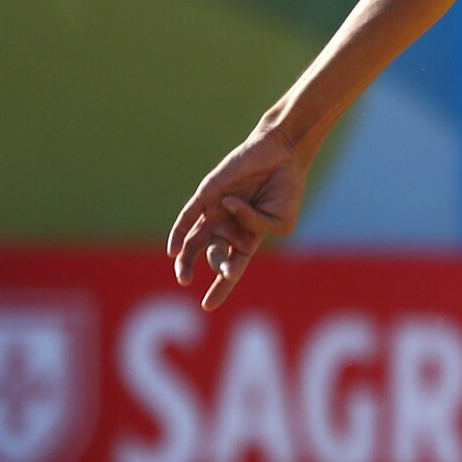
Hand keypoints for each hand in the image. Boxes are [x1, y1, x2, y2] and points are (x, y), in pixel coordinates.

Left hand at [168, 126, 308, 310]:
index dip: (219, 288)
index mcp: (247, 238)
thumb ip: (258, 225)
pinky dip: (180, 233)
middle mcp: (227, 227)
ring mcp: (215, 210)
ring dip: (185, 260)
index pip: (230, 268)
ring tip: (182, 275)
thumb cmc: (286, 189)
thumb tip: (229, 210)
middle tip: (221, 275)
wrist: (283, 155)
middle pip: (212, 255)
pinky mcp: (208, 193)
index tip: (207, 306)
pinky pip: (189, 216)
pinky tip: (174, 250)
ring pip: (194, 240)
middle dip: (216, 267)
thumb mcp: (282, 221)